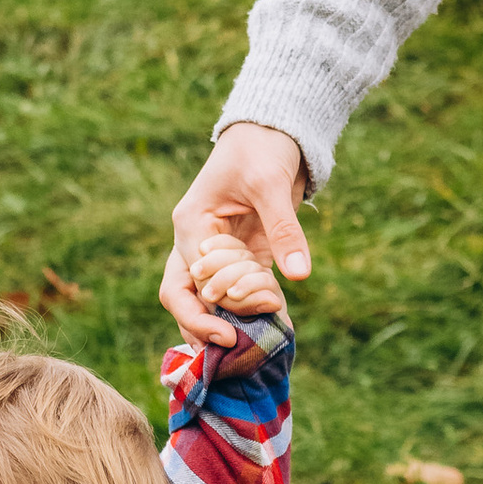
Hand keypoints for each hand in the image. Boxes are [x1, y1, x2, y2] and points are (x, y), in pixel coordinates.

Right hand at [164, 122, 310, 343]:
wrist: (274, 130)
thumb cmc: (262, 148)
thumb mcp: (271, 185)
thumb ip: (283, 229)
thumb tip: (298, 274)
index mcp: (191, 225)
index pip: (188, 281)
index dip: (210, 310)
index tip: (240, 329)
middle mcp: (197, 244)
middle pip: (184, 298)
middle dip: (203, 329)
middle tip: (233, 353)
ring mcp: (219, 252)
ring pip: (210, 300)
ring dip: (229, 324)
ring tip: (258, 350)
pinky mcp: (244, 255)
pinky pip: (242, 291)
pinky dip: (256, 311)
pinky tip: (281, 329)